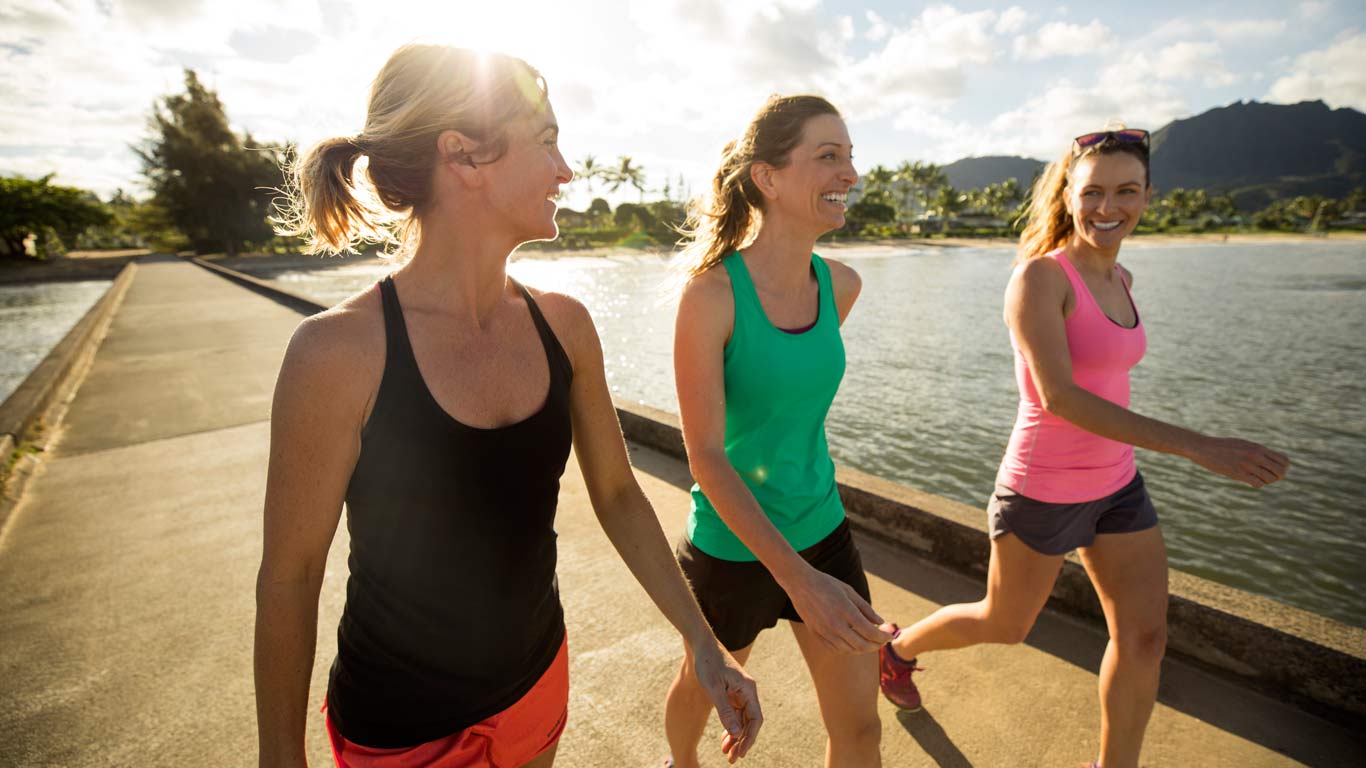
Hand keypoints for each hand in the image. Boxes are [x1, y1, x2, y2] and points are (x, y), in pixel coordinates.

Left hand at [691, 641, 762, 762]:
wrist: (702, 646)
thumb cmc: (708, 663)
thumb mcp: (713, 688)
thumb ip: (725, 711)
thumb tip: (736, 734)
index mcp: (748, 689)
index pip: (756, 719)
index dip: (750, 737)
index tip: (741, 752)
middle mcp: (747, 692)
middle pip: (750, 722)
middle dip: (743, 741)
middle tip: (733, 758)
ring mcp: (740, 693)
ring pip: (743, 720)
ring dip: (736, 737)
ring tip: (727, 753)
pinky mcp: (732, 694)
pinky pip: (735, 715)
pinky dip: (731, 728)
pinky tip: (725, 740)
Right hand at [784, 568, 893, 653]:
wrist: (800, 583)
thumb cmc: (827, 584)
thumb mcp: (849, 591)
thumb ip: (866, 608)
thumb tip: (880, 622)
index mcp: (846, 611)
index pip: (870, 632)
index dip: (883, 637)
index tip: (890, 636)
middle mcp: (835, 624)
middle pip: (861, 645)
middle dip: (876, 645)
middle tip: (882, 642)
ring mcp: (824, 631)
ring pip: (849, 650)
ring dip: (863, 649)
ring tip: (870, 644)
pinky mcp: (816, 634)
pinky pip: (835, 648)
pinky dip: (848, 649)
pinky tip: (854, 644)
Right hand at [1187, 436, 1289, 487]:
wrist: (1203, 447)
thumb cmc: (1222, 446)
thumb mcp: (1242, 444)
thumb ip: (1256, 450)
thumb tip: (1267, 457)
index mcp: (1258, 448)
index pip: (1284, 460)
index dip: (1282, 468)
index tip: (1273, 470)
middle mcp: (1256, 455)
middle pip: (1280, 471)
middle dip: (1277, 477)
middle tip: (1267, 477)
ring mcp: (1247, 465)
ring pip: (1270, 479)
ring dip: (1265, 481)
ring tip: (1256, 478)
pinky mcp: (1238, 473)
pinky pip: (1257, 483)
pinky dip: (1256, 484)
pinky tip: (1248, 480)